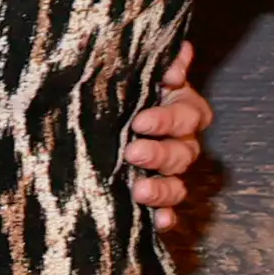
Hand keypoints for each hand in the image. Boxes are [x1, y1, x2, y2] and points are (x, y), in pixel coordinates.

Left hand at [123, 43, 212, 222]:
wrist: (83, 116)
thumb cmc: (110, 90)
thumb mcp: (125, 73)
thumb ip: (153, 64)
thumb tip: (180, 51)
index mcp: (178, 109)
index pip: (190, 114)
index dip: (170, 119)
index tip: (141, 121)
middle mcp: (178, 141)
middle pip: (184, 151)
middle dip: (160, 154)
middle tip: (133, 153)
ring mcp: (167, 172)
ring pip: (178, 183)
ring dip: (163, 189)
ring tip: (139, 191)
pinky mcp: (154, 196)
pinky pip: (168, 210)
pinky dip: (166, 217)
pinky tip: (161, 223)